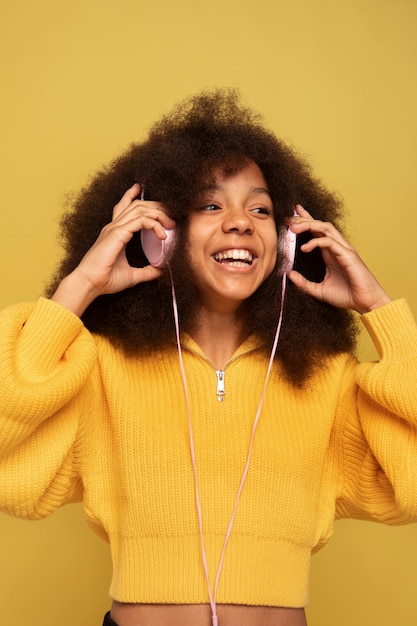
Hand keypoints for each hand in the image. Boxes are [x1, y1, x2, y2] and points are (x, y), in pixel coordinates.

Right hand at [51, 184, 174, 315]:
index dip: (134, 197)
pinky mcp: (118, 233)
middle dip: (155, 206)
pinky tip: (162, 235)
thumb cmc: (105, 279)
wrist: (90, 283)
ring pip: (140, 209)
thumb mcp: (132, 275)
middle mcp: (114, 227)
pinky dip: (154, 224)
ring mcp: (115, 228)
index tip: (144, 193)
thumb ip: (146, 271)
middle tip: (170, 214)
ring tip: (170, 224)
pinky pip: (141, 220)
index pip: (125, 207)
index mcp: (114, 233)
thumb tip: (160, 270)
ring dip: (158, 213)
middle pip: (137, 205)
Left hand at [287, 206, 390, 313]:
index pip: (317, 231)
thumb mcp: (319, 291)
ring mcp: (343, 250)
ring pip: (326, 228)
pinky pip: (329, 242)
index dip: (306, 221)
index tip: (291, 216)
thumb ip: (304, 284)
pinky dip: (315, 242)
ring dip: (309, 225)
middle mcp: (337, 248)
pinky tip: (304, 248)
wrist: (365, 303)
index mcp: (330, 253)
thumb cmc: (346, 296)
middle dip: (303, 220)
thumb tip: (289, 274)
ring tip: (293, 228)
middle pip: (320, 225)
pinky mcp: (347, 255)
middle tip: (288, 219)